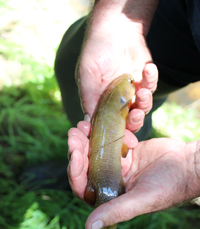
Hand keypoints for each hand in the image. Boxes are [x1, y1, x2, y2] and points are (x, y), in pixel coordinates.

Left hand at [68, 125, 198, 228]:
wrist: (189, 166)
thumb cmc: (169, 186)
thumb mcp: (141, 199)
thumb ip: (116, 211)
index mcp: (111, 197)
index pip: (84, 188)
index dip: (76, 172)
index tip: (75, 153)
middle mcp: (111, 183)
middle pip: (86, 167)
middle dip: (78, 150)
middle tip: (74, 133)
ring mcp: (118, 166)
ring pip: (95, 152)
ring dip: (86, 139)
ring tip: (83, 125)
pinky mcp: (126, 152)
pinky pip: (109, 142)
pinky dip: (103, 133)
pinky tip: (98, 123)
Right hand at [76, 9, 157, 130]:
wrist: (115, 27)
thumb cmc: (96, 50)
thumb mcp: (87, 74)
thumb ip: (89, 97)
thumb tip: (87, 122)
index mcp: (101, 102)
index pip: (108, 123)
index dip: (115, 132)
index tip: (121, 136)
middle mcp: (117, 101)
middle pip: (129, 121)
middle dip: (134, 122)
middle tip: (136, 115)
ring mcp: (132, 92)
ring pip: (142, 108)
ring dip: (144, 103)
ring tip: (142, 91)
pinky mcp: (145, 81)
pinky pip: (151, 87)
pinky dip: (152, 79)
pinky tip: (147, 68)